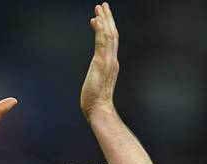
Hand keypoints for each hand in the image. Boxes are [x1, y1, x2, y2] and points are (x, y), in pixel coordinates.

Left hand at [80, 3, 118, 119]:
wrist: (100, 110)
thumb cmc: (96, 103)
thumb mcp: (96, 86)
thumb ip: (96, 78)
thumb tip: (94, 80)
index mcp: (111, 65)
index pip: (111, 43)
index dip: (107, 29)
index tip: (100, 19)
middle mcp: (112, 61)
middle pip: (112, 35)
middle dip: (108, 19)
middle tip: (103, 5)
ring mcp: (108, 62)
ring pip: (108, 35)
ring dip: (104, 20)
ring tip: (99, 7)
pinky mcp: (101, 63)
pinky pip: (101, 42)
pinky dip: (99, 30)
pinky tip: (95, 20)